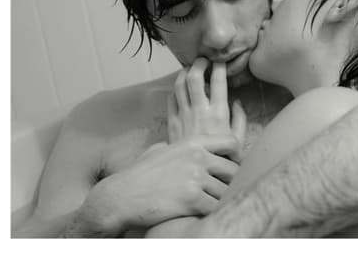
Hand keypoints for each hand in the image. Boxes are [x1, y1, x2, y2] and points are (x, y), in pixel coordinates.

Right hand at [82, 135, 239, 234]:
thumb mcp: (159, 150)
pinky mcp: (192, 199)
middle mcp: (198, 157)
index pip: (231, 143)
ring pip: (226, 191)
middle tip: (221, 192)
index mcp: (193, 143)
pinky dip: (211, 212)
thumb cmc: (138, 175)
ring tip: (209, 205)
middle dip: (230, 183)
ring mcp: (196, 177)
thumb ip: (178, 147)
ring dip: (219, 200)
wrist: (121, 196)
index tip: (234, 166)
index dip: (237, 156)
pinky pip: (215, 207)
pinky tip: (201, 214)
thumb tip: (184, 146)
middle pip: (233, 170)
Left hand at [168, 57, 246, 159]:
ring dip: (184, 73)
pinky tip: (180, 89)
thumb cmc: (221, 157)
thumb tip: (237, 101)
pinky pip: (170, 99)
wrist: (198, 174)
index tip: (219, 62)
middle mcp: (200, 111)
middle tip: (202, 60)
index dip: (218, 67)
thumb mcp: (238, 139)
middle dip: (198, 64)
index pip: (218, 81)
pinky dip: (175, 90)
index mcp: (219, 113)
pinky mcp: (172, 122)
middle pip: (194, 77)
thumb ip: (240, 118)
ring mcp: (184, 115)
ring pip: (179, 85)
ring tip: (189, 69)